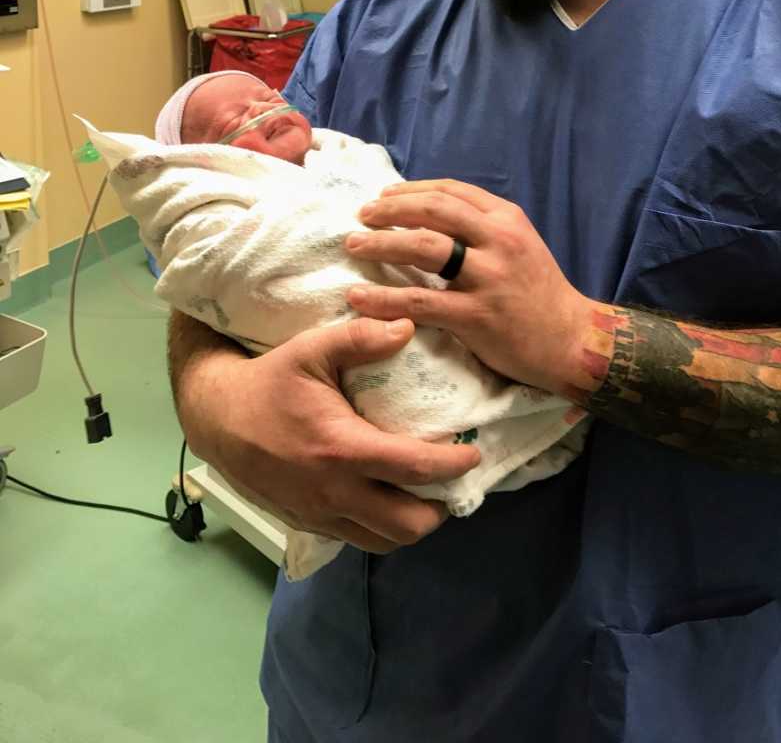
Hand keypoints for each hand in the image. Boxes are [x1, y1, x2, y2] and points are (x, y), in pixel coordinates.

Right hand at [178, 316, 480, 553]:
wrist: (217, 417)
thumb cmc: (270, 381)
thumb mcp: (311, 349)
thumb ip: (360, 338)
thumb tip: (408, 327)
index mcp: (341, 449)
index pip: (413, 468)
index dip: (453, 465)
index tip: (473, 453)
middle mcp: (334, 492)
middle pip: (407, 525)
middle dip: (440, 509)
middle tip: (452, 481)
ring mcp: (320, 514)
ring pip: (385, 542)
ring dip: (412, 524)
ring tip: (425, 494)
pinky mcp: (308, 523)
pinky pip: (358, 539)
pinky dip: (382, 528)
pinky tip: (388, 499)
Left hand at [344, 179, 591, 393]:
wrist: (572, 341)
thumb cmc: (539, 293)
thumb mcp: (519, 245)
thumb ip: (482, 229)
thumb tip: (428, 216)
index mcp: (506, 219)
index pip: (450, 191)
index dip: (411, 190)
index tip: (383, 196)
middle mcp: (498, 240)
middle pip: (432, 210)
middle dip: (390, 210)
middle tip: (361, 216)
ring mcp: (488, 277)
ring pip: (423, 247)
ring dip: (381, 244)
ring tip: (353, 246)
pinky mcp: (476, 315)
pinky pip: (419, 301)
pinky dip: (383, 299)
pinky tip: (359, 298)